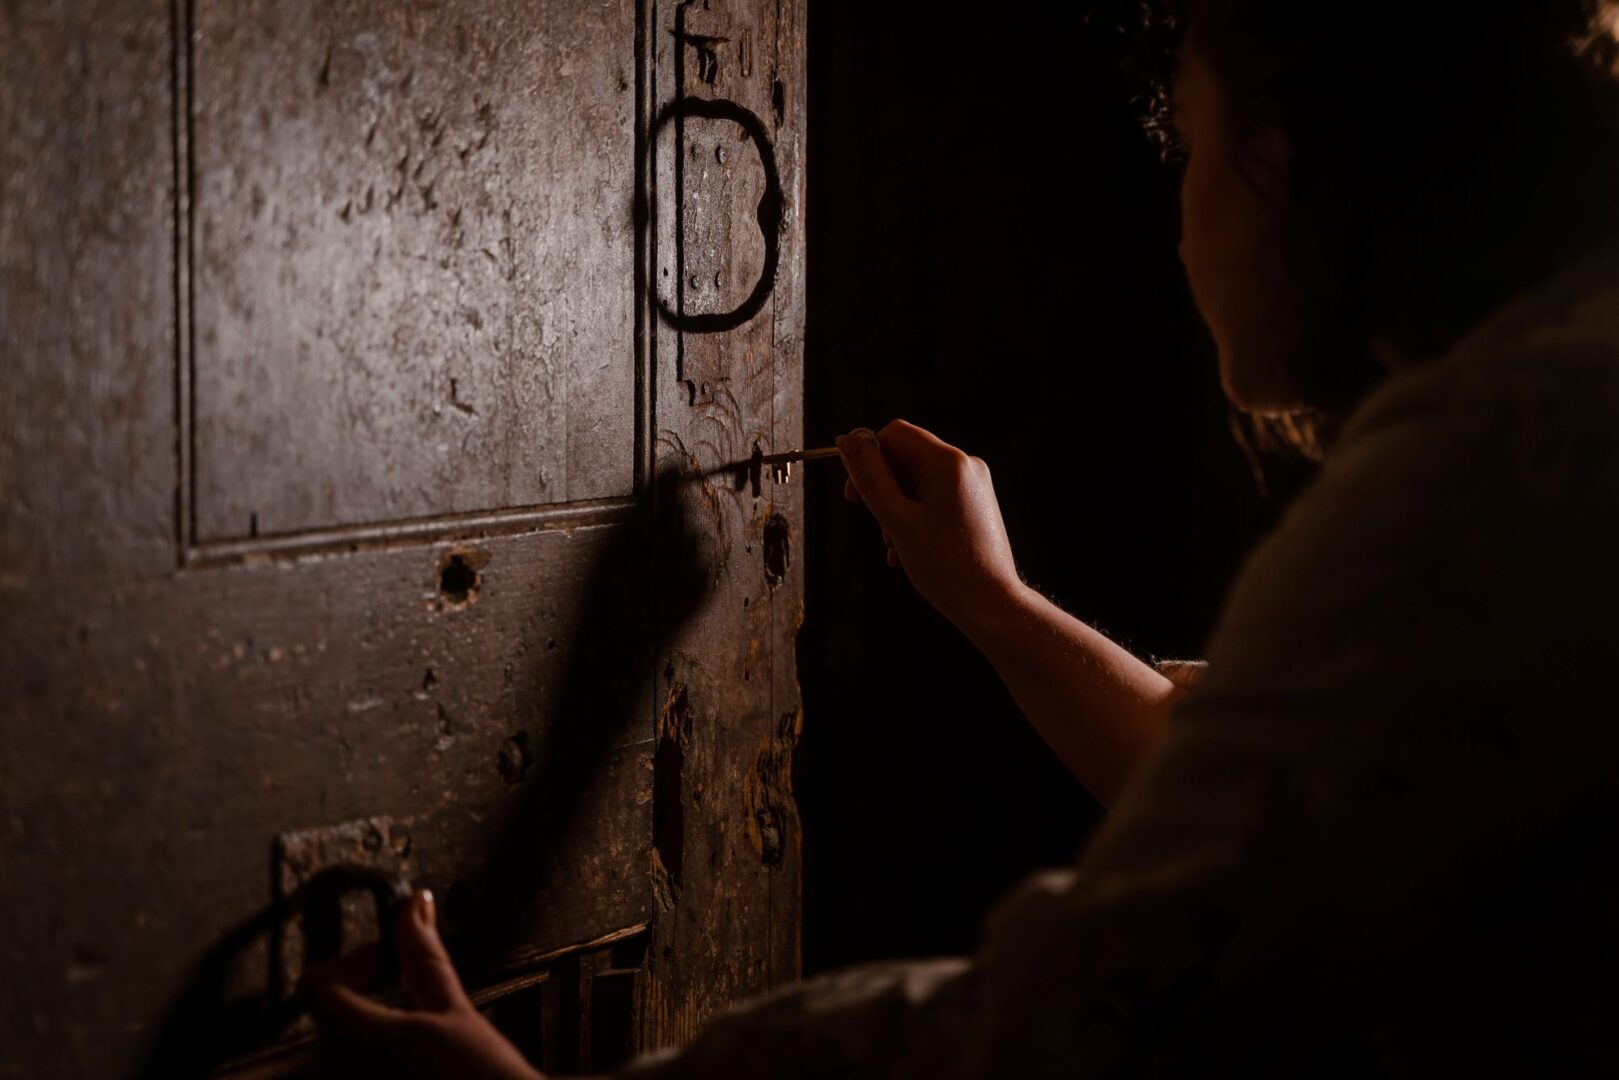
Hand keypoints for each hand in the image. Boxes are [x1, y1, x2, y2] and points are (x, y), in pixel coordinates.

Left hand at [303, 890, 543, 1079]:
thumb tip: (414, 907)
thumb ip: (423, 957)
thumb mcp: (455, 1010)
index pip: (316, 984)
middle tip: (399, 1001)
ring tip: (403, 1041)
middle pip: (323, 1018)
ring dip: (355, 1036)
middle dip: (357, 1000)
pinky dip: (358, 1065)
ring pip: (326, 1054)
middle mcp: (337, 1071)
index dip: (350, 963)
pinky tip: (400, 1066)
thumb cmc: (484, 1078)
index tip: (381, 964)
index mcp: (360, 1036)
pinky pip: (339, 1074)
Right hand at [837, 420, 1025, 639]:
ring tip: (898, 546)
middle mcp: (965, 466)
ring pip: (916, 482)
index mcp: (949, 463)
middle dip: (884, 491)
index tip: (854, 495)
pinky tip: (909, 549)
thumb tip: (847, 441)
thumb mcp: (897, 521)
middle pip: (906, 458)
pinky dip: (915, 517)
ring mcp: (972, 485)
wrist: (991, 604)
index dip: (867, 459)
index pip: (895, 434)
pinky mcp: (974, 503)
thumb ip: (870, 479)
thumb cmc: (948, 567)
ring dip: (897, 510)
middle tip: (880, 527)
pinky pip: (933, 497)